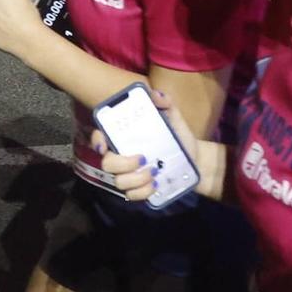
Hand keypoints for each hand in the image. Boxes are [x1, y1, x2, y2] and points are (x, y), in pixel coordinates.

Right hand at [89, 87, 204, 201]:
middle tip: (143, 158)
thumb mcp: (173, 116)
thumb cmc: (177, 135)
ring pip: (119, 182)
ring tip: (154, 171)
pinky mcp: (139, 190)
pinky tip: (155, 184)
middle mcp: (122, 156)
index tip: (105, 145)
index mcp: (125, 136)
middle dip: (122, 163)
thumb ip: (165, 103)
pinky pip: (131, 195)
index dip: (97, 141)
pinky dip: (142, 191)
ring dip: (136, 179)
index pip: (100, 138)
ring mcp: (129, 175)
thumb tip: (156, 96)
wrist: (194, 158)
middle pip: (106, 163)